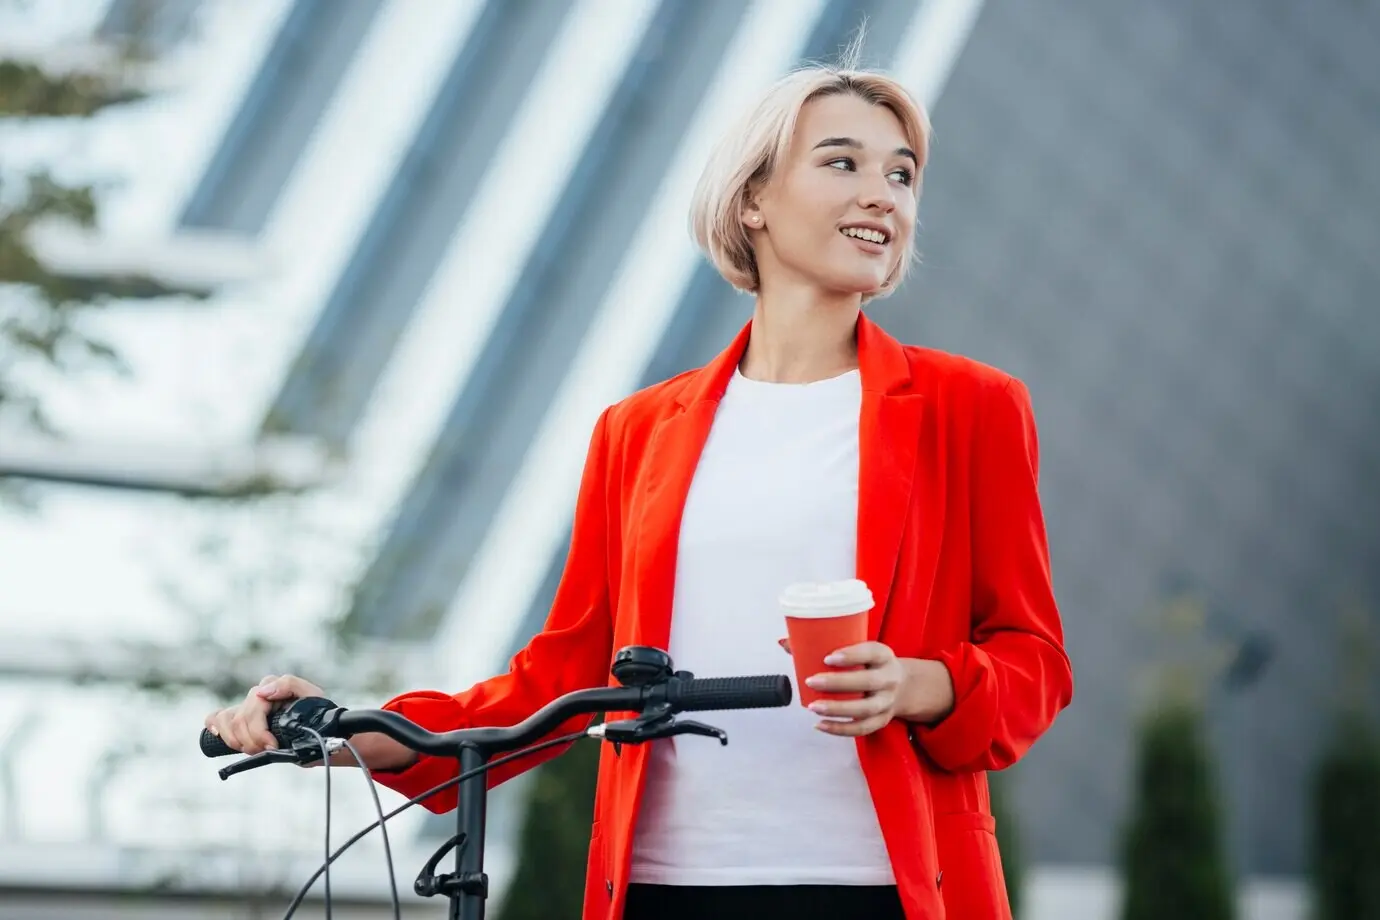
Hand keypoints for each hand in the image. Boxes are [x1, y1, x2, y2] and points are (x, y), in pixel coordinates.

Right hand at [204, 674, 325, 754]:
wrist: (320, 733)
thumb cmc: (317, 714)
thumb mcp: (312, 696)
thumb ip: (289, 685)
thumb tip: (263, 691)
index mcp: (272, 685)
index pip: (252, 708)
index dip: (259, 732)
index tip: (272, 746)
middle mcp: (257, 695)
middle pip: (238, 720)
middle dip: (251, 741)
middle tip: (267, 751)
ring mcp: (247, 707)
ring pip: (225, 721)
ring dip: (236, 741)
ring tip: (254, 750)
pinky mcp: (241, 720)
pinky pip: (216, 718)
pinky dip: (214, 726)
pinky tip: (219, 735)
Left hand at [780, 640, 956, 735]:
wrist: (904, 686)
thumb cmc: (870, 664)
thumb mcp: (859, 650)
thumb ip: (826, 645)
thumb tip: (786, 643)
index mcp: (883, 656)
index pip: (871, 652)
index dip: (851, 655)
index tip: (827, 658)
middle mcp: (889, 679)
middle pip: (867, 682)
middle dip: (838, 683)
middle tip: (811, 681)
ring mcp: (887, 702)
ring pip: (865, 709)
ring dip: (837, 709)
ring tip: (813, 707)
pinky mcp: (882, 720)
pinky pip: (862, 729)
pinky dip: (840, 729)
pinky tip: (820, 725)